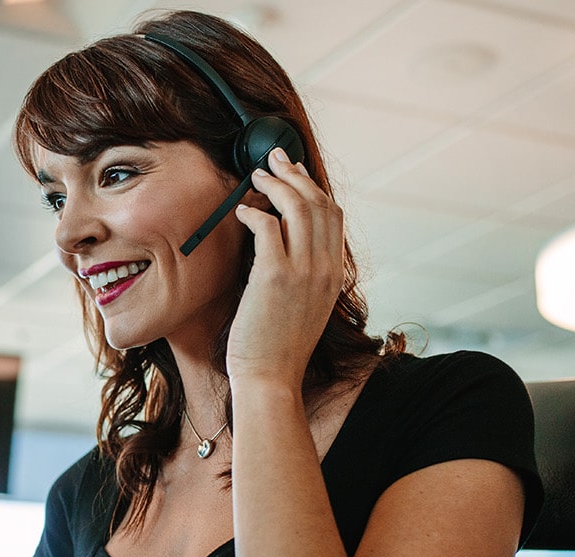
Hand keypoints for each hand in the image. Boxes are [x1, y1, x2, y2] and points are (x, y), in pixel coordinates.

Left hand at [228, 145, 345, 383]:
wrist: (271, 378)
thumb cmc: (278, 347)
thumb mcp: (305, 306)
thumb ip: (303, 274)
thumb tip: (283, 243)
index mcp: (333, 274)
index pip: (332, 216)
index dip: (313, 187)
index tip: (295, 173)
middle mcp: (324, 268)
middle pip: (317, 203)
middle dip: (294, 174)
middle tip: (274, 160)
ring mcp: (302, 271)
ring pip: (296, 207)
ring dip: (275, 185)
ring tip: (256, 177)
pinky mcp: (274, 276)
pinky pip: (268, 227)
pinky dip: (254, 212)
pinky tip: (242, 212)